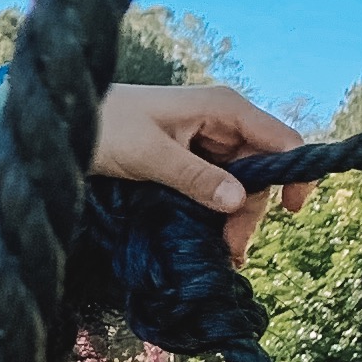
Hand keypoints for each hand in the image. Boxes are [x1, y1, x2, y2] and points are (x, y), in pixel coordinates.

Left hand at [90, 84, 305, 265]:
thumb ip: (195, 177)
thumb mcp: (150, 154)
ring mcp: (206, 141)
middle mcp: (222, 122)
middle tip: (231, 249)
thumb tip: (240, 200)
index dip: (295, 173)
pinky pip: (215, 187)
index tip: (291, 211)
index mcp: (224, 108)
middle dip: (251, 209)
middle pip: (260, 170)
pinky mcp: (189, 159)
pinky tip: (210, 239)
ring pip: (238, 183)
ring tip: (221, 253)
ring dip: (233, 217)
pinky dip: (215, 212)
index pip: (282, 140)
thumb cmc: (105, 126)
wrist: (66, 120)